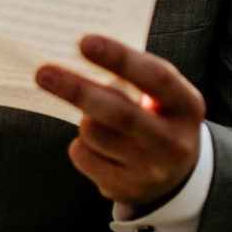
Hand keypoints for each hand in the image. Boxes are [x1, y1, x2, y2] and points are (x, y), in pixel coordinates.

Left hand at [35, 35, 205, 210]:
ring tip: (96, 117)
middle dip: (78, 90)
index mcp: (187, 106)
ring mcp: (152, 169)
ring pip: (94, 133)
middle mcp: (174, 141)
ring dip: (83, 119)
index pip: (156, 78)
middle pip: (120, 112)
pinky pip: (84, 156)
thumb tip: (78, 52)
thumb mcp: (159, 96)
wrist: (175, 175)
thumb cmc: (156, 118)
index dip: (120, 58)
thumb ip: (131, 76)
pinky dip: (80, 144)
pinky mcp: (128, 188)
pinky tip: (98, 145)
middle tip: (44, 73)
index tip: (84, 42)